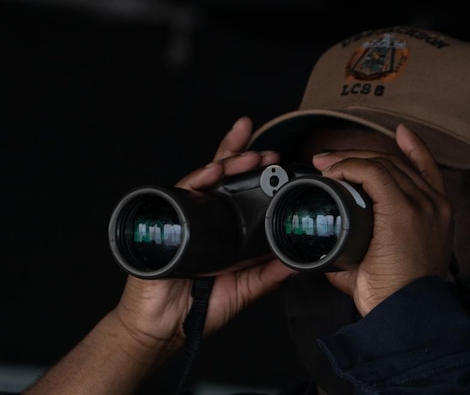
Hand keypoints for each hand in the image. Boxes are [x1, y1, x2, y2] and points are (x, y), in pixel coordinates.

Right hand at [114, 117, 295, 358]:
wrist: (163, 327)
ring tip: (251, 156)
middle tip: (268, 152)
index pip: (242, 195)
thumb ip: (267, 275)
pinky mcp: (167, 220)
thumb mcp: (243, 290)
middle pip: (224, 178)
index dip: (258, 177)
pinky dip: (198, 180)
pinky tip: (214, 171)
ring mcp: (186, 216)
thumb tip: (296, 262)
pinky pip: (181, 194)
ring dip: (229, 163)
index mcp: (225, 230)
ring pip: (206, 179)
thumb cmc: (198, 308)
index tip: (279, 165)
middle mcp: (206, 217)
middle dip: (244, 156)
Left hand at [311, 124, 453, 315]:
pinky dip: (350, 167)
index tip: (401, 132)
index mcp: (436, 215)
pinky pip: (373, 173)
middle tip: (331, 161)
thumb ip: (360, 259)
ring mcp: (422, 205)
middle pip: (396, 163)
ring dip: (349, 160)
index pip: (427, 170)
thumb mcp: (381, 269)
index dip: (414, 147)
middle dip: (361, 156)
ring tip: (324, 164)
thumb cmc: (397, 297)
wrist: (407, 316)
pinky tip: (332, 172)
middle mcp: (434, 205)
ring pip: (383, 164)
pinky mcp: (404, 209)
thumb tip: (332, 259)